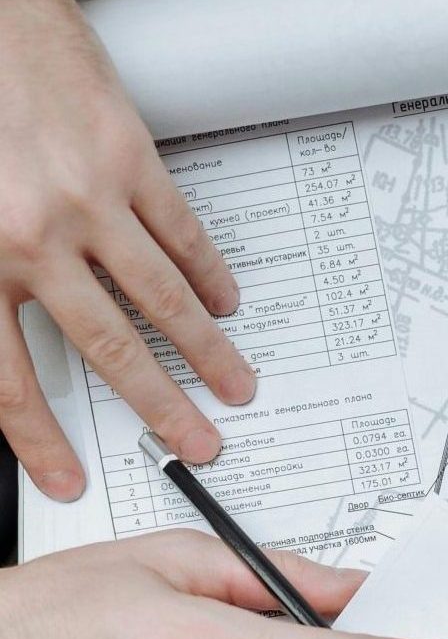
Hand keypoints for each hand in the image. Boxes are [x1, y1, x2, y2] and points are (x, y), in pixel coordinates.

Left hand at [0, 0, 253, 501]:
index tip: (67, 477)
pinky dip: (209, 275)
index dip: (38, 441)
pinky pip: (181, 234)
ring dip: (205, 353)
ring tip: (234, 386)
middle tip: (195, 442)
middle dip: (161, 411)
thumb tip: (4, 345)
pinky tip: (224, 301)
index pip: (6, 379)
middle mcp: (33, 237)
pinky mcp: (129, 160)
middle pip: (110, 352)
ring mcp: (88, 200)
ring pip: (160, 301)